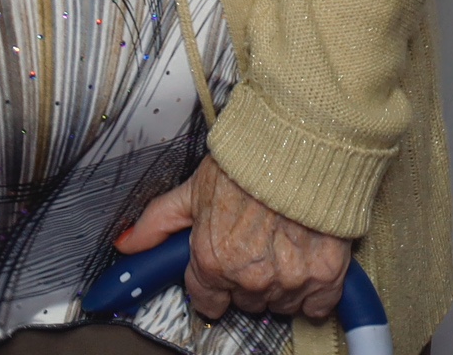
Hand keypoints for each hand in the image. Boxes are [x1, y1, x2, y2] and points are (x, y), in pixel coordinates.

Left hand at [115, 156, 352, 321]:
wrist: (302, 146)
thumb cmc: (248, 163)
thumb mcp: (193, 189)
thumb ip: (158, 222)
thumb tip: (127, 244)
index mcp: (213, 261)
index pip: (207, 301)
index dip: (212, 282)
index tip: (221, 266)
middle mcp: (249, 279)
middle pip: (245, 303)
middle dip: (246, 280)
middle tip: (254, 245)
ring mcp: (288, 282)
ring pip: (279, 304)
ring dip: (279, 284)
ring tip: (280, 245)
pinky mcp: (324, 279)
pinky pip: (315, 307)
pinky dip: (312, 291)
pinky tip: (304, 260)